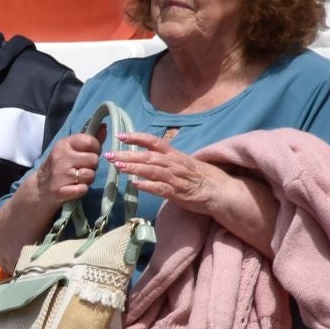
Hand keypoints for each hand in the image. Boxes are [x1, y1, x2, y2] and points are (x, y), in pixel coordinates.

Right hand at [36, 132, 103, 202]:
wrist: (39, 189)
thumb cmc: (58, 167)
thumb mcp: (70, 150)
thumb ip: (88, 139)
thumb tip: (104, 127)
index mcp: (63, 144)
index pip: (90, 141)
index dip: (95, 149)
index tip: (88, 155)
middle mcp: (61, 157)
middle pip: (94, 160)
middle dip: (91, 166)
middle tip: (81, 169)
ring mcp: (60, 175)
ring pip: (90, 175)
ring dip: (87, 179)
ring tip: (77, 179)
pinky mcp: (60, 191)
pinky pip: (83, 189)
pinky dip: (81, 190)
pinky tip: (73, 188)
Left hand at [105, 130, 232, 215]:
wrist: (220, 190)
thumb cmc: (202, 177)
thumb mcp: (184, 163)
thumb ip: (166, 160)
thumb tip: (149, 156)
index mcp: (174, 155)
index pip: (153, 141)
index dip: (136, 137)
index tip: (120, 136)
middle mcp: (173, 163)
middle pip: (147, 156)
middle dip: (126, 155)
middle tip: (108, 155)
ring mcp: (175, 178)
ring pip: (151, 170)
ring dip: (133, 168)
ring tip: (117, 167)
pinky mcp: (177, 193)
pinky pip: (160, 188)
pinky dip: (147, 186)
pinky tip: (135, 184)